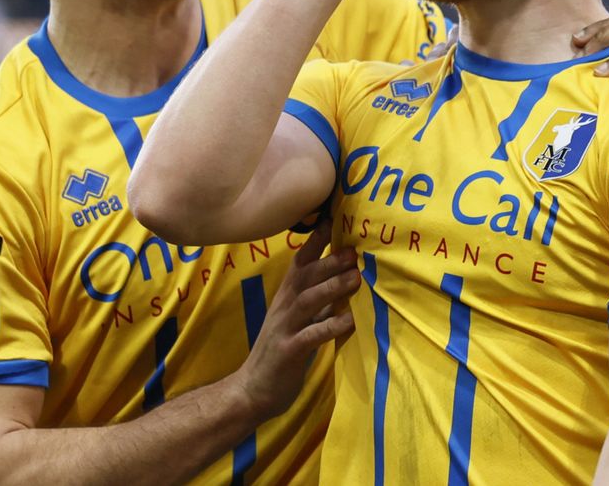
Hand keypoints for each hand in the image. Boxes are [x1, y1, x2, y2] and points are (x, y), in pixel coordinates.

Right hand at [235, 224, 357, 418]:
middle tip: (354, 251)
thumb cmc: (282, 351)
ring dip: (332, 287)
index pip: (300, 261)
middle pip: (305, 276)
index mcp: (286, 296)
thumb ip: (320, 301)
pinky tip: (351, 320)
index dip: (316, 240)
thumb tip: (348, 278)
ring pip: (308, 300)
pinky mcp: (288, 350)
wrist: (252, 390)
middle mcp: (283, 306)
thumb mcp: (300, 320)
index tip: (334, 219)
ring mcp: (284, 327)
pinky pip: (312, 335)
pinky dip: (332, 325)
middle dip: (330, 261)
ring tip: (356, 278)